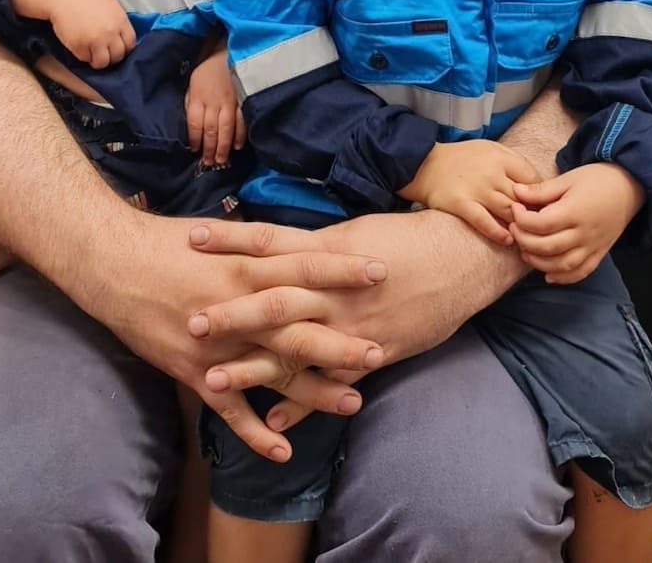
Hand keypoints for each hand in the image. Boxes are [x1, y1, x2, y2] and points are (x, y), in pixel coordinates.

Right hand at [12, 0, 136, 67]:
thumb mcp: (111, 5)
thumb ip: (118, 22)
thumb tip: (122, 38)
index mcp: (120, 20)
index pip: (130, 44)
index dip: (124, 48)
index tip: (118, 48)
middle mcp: (110, 32)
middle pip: (118, 56)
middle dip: (112, 57)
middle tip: (104, 52)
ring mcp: (94, 41)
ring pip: (102, 62)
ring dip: (98, 60)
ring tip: (92, 54)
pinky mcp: (79, 46)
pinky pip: (84, 59)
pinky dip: (82, 55)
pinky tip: (80, 46)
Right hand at [103, 215, 389, 461]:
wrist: (114, 264)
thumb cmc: (166, 242)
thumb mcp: (218, 234)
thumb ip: (257, 245)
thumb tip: (295, 243)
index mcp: (246, 265)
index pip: (305, 266)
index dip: (342, 269)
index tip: (381, 270)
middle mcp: (237, 306)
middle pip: (298, 326)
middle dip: (340, 339)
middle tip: (380, 350)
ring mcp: (218, 344)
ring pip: (273, 371)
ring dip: (314, 389)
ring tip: (354, 401)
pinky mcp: (194, 371)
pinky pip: (230, 408)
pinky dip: (256, 431)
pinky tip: (284, 448)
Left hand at [185, 45, 244, 165]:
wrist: (225, 52)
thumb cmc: (206, 71)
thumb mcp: (191, 85)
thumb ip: (190, 104)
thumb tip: (191, 127)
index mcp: (197, 97)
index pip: (194, 123)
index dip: (195, 139)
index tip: (195, 151)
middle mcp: (213, 101)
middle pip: (210, 129)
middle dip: (209, 148)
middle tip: (209, 163)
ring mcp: (229, 101)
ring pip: (226, 128)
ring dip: (223, 146)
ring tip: (221, 160)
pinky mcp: (242, 100)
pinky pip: (242, 121)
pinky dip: (240, 135)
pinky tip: (238, 146)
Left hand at [185, 208, 522, 416]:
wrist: (460, 258)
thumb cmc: (407, 236)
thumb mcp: (356, 230)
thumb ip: (315, 242)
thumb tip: (277, 243)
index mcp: (328, 250)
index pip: (269, 241)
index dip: (230, 239)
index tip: (192, 237)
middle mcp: (335, 289)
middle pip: (274, 299)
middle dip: (231, 312)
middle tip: (191, 321)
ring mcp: (351, 325)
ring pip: (295, 348)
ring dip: (253, 366)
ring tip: (212, 379)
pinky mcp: (371, 354)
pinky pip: (330, 382)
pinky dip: (302, 404)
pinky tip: (271, 422)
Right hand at [399, 140, 539, 245]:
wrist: (424, 164)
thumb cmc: (462, 158)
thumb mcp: (490, 149)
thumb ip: (513, 162)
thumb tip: (537, 183)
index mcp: (500, 158)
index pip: (532, 178)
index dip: (541, 194)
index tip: (543, 206)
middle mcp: (491, 173)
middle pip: (523, 198)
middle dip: (534, 212)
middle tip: (541, 225)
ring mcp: (476, 190)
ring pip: (508, 212)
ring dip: (520, 225)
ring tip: (527, 235)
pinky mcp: (462, 204)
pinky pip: (485, 223)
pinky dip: (498, 233)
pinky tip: (507, 240)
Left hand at [510, 163, 645, 284]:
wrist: (629, 187)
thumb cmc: (597, 179)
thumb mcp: (568, 178)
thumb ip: (541, 190)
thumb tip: (516, 192)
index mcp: (575, 211)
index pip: (541, 223)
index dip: (522, 219)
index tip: (514, 209)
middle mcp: (584, 233)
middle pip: (548, 246)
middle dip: (524, 240)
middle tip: (514, 229)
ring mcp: (593, 246)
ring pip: (562, 264)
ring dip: (539, 262)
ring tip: (524, 251)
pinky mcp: (599, 253)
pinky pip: (581, 272)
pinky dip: (564, 277)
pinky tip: (548, 274)